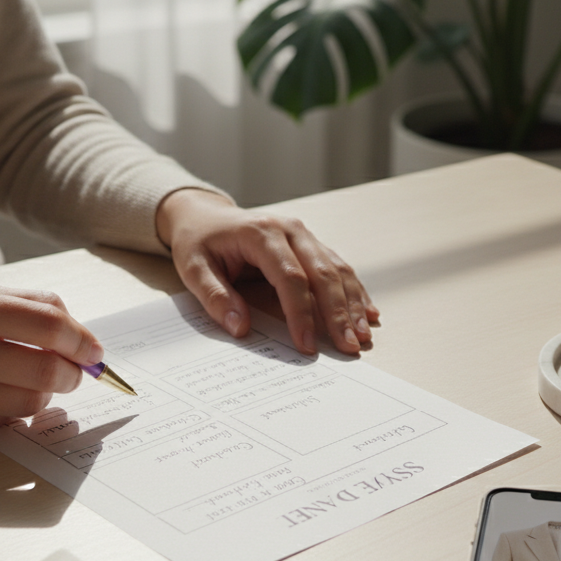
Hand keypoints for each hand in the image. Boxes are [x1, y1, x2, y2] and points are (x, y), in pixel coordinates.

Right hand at [0, 285, 102, 439]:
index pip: (49, 326)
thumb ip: (21, 304)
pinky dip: (11, 410)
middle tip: (74, 370)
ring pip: (29, 404)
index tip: (93, 349)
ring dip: (44, 394)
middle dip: (72, 373)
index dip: (82, 340)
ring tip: (32, 380)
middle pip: (47, 371)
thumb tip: (76, 329)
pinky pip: (1, 423)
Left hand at [156, 189, 378, 354]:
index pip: (290, 277)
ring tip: (362, 336)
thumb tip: (239, 327)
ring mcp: (305, 236)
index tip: (306, 344)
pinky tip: (367, 313)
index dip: (301, 313)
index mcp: (261, 233)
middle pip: (323, 274)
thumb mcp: (193, 268)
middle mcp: (290, 230)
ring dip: (352, 305)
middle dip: (338, 314)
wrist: (205, 215)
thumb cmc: (199, 241)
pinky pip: (339, 269)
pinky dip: (355, 292)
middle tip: (349, 346)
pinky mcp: (312, 245)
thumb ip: (215, 296)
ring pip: (337, 271)